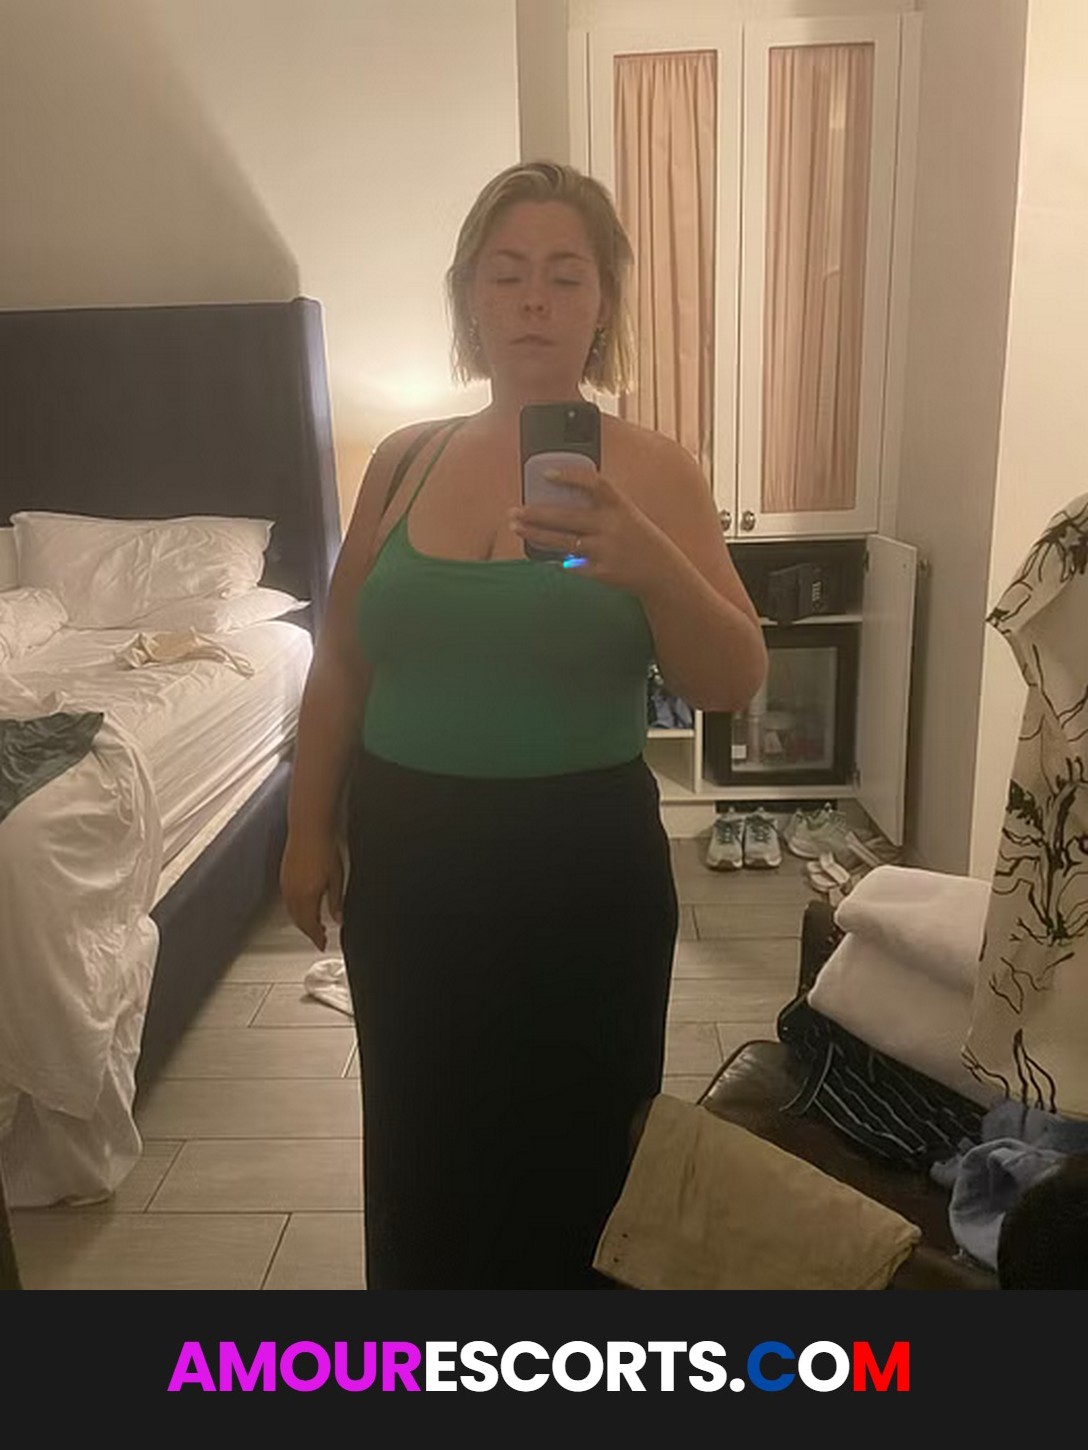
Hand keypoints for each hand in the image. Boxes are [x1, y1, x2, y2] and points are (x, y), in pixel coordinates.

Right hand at [280, 830, 343, 951]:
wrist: (308, 828)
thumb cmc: (324, 848)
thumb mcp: (336, 878)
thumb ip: (336, 902)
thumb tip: (338, 918)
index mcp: (306, 896)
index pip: (310, 926)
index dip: (316, 938)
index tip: (322, 944)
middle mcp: (292, 893)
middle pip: (299, 921)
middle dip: (309, 931)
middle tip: (319, 936)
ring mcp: (285, 885)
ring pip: (292, 912)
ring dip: (302, 920)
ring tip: (314, 924)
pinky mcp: (283, 876)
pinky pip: (288, 900)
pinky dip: (296, 909)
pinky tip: (304, 906)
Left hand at [510, 467, 679, 594]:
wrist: (662, 571)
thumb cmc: (635, 537)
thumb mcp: (625, 515)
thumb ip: (596, 508)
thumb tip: (555, 503)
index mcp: (619, 506)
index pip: (594, 484)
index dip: (570, 477)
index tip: (546, 473)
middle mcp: (612, 526)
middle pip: (567, 517)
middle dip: (537, 514)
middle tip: (514, 510)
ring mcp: (606, 551)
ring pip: (563, 542)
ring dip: (536, 534)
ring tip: (517, 527)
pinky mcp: (602, 572)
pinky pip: (570, 565)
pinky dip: (553, 559)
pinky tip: (538, 553)